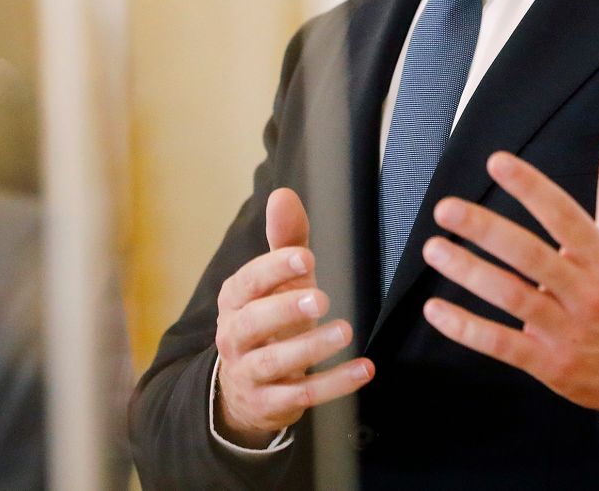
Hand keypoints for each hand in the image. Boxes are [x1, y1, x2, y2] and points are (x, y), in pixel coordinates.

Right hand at [213, 188, 373, 446]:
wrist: (245, 390)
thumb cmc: (269, 320)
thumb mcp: (276, 282)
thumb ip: (284, 240)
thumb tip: (283, 194)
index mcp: (234, 301)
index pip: (247, 282)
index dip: (273, 270)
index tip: (305, 257)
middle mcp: (234, 337)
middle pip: (252, 323)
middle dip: (285, 310)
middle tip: (322, 298)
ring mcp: (249, 373)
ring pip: (274, 363)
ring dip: (310, 347)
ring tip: (345, 330)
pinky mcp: (270, 404)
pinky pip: (301, 395)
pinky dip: (334, 384)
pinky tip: (365, 369)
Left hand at [421, 124, 598, 422]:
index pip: (564, 215)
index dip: (531, 187)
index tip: (496, 162)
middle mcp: (586, 290)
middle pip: (530, 255)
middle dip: (485, 230)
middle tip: (446, 207)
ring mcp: (567, 330)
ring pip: (512, 297)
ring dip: (469, 272)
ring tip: (434, 248)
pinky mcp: (551, 365)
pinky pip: (503, 346)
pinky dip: (467, 329)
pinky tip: (437, 310)